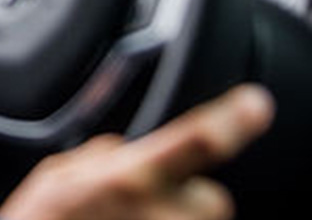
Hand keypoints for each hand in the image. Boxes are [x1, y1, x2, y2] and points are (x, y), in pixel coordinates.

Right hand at [0, 85, 274, 219]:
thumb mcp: (55, 179)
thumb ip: (100, 158)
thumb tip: (127, 150)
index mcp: (128, 181)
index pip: (194, 142)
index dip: (229, 121)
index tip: (256, 103)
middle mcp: (159, 216)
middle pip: (211, 197)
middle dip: (185, 198)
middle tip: (140, 205)